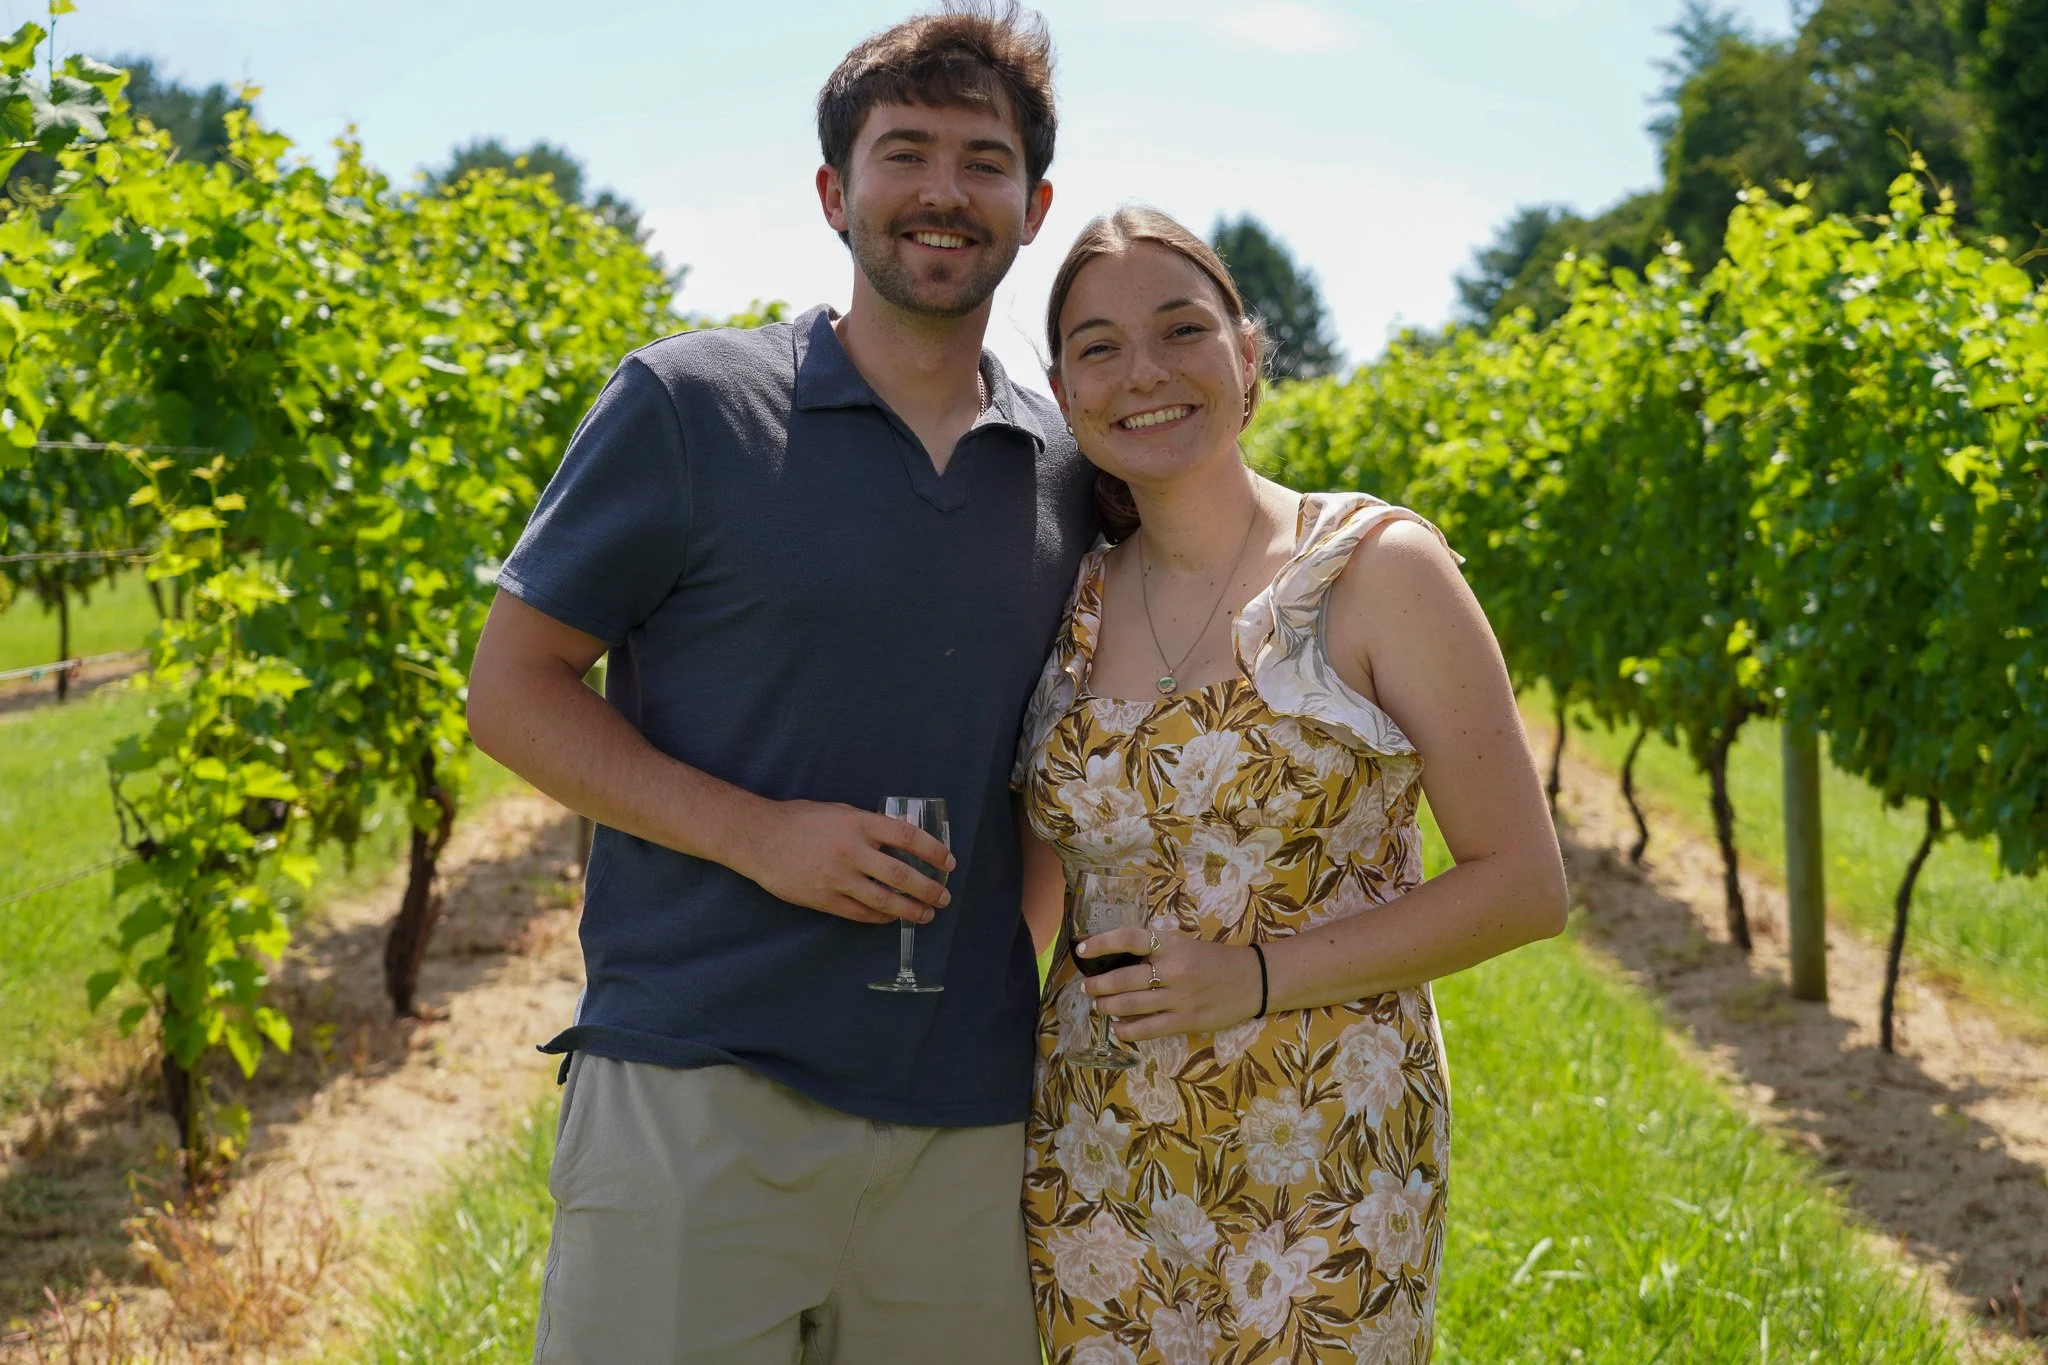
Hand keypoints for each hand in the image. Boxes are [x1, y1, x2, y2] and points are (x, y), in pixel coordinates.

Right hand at [740, 800, 954, 924]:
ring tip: (927, 913)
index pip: (907, 838)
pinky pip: (861, 913)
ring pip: (884, 900)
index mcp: (858, 823)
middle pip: (901, 875)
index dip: (933, 851)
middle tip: (944, 896)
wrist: (759, 838)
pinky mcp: (824, 898)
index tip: (947, 862)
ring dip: (911, 909)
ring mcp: (837, 877)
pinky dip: (881, 916)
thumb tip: (906, 831)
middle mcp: (851, 851)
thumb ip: (872, 824)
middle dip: (929, 889)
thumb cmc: (800, 820)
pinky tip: (892, 917)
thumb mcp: (840, 812)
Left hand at [1074, 922, 1262, 1041]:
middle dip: (1098, 985)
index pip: (1130, 939)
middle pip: (1124, 978)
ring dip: (1107, 1006)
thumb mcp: (1184, 944)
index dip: (1102, 943)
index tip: (1082, 949)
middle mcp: (1173, 970)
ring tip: (1097, 1006)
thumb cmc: (1213, 959)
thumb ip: (1155, 950)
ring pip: (1131, 1004)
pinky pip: (1148, 1029)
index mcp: (1172, 944)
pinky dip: (1127, 1030)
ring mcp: (1179, 998)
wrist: (1252, 980)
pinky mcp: (1186, 1021)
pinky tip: (1117, 1028)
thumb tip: (1118, 958)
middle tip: (1086, 987)